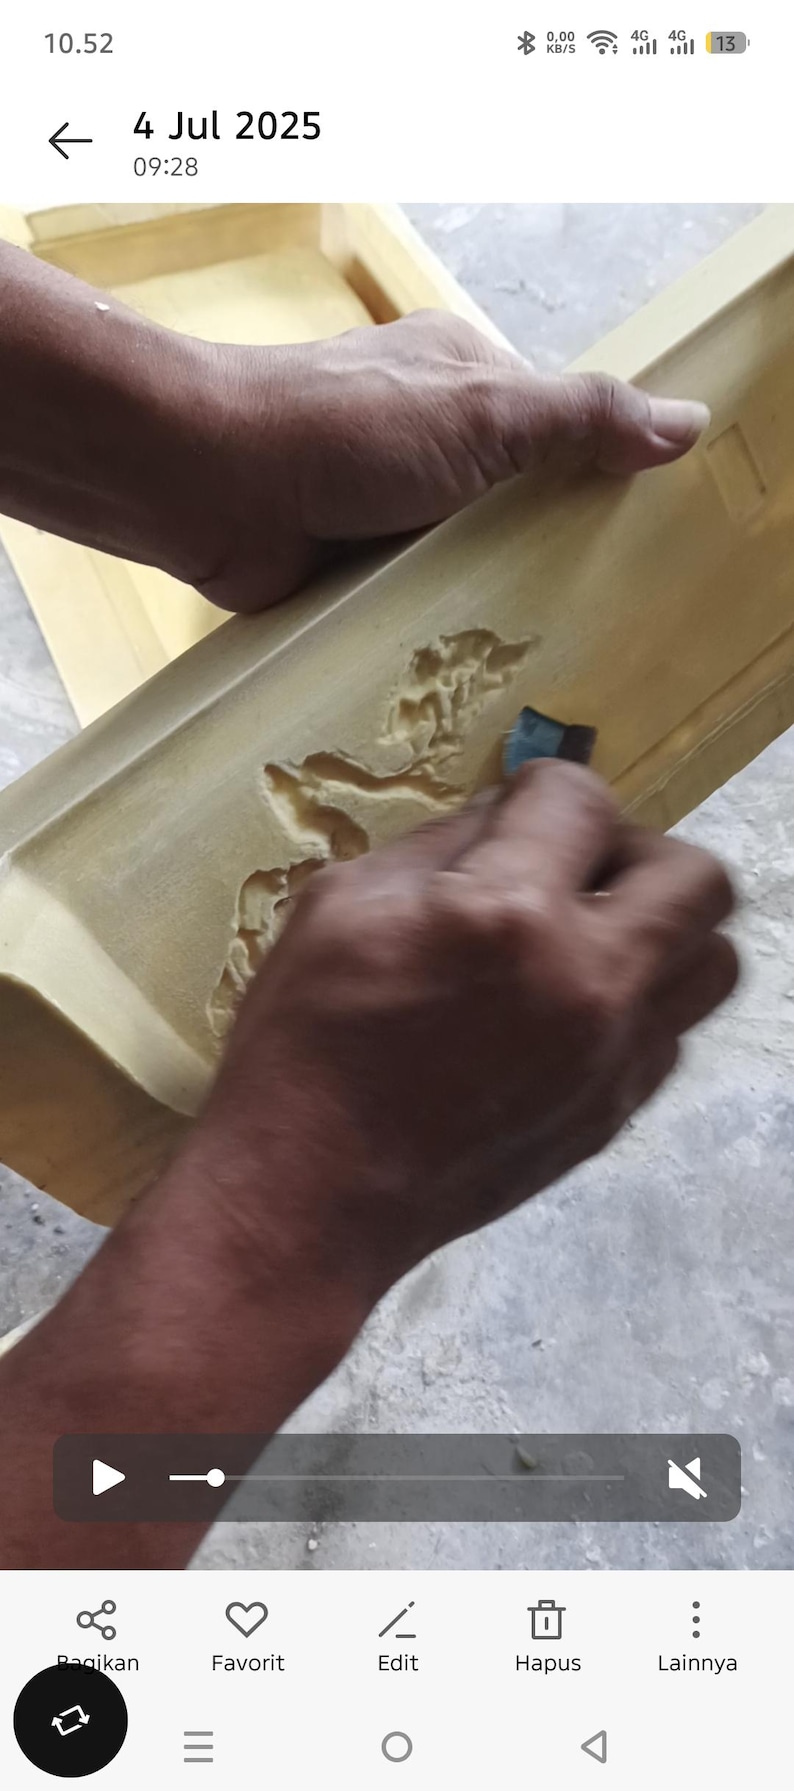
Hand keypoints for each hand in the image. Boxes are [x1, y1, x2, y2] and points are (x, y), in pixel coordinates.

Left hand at [189, 310, 710, 611]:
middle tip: (600, 621)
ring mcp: (386, 510)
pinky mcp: (349, 569)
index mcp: (466, 384)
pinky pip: (409, 606)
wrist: (206, 483)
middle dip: (546, 555)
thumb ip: (580, 418)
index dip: (598, 483)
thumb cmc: (345, 429)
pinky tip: (469, 676)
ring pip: (464, 564)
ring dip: (489, 602)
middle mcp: (429, 444)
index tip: (639, 542)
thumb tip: (684, 421)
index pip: (558, 435)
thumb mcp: (484, 410)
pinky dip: (432, 633)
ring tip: (545, 662)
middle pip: (515, 508)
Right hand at [195, 761, 736, 1298]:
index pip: (585, 799)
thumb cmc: (305, 1043)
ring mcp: (612, 1056)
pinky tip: (565, 1010)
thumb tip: (506, 815)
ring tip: (588, 941)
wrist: (311, 1193)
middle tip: (571, 871)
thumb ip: (443, 845)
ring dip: (662, 931)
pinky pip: (670, 1033)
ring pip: (713, 962)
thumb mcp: (343, 904)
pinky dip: (635, 1005)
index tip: (515, 813)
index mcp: (506, 914)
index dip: (542, 791)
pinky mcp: (614, 1111)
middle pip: (697, 877)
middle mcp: (587, 981)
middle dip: (635, 851)